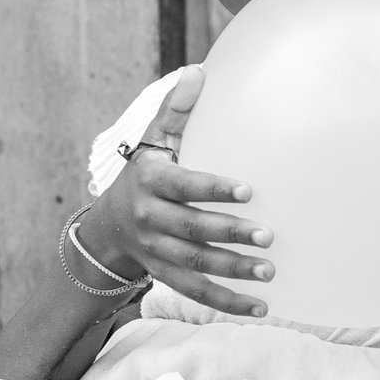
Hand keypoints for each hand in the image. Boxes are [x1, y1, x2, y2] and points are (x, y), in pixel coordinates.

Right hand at [82, 68, 274, 317]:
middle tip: (269, 236)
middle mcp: (149, 218)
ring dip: (233, 271)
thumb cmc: (146, 171)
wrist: (110, 224)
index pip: (183, 185)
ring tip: (269, 271)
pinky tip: (261, 307)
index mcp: (150, 180)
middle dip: (229, 234)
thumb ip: (177, 110)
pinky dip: (227, 303)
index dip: (214, 189)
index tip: (249, 190)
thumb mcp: (153, 139)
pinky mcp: (163, 275)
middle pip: (191, 229)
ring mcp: (155, 250)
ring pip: (194, 266)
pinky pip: (195, 292)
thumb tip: (199, 72)